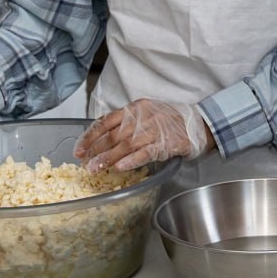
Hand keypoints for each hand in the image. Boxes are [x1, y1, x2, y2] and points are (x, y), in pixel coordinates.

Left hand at [74, 99, 209, 172]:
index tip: (79, 149)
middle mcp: (144, 116)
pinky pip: (146, 152)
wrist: (197, 124)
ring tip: (96, 169)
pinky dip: (131, 161)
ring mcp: (155, 130)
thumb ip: (126, 122)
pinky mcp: (166, 143)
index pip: (107, 121)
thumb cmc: (169, 120)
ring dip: (108, 158)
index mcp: (136, 108)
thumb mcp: (146, 113)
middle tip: (85, 164)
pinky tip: (119, 168)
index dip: (91, 136)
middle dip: (96, 150)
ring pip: (126, 145)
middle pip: (114, 135)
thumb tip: (100, 136)